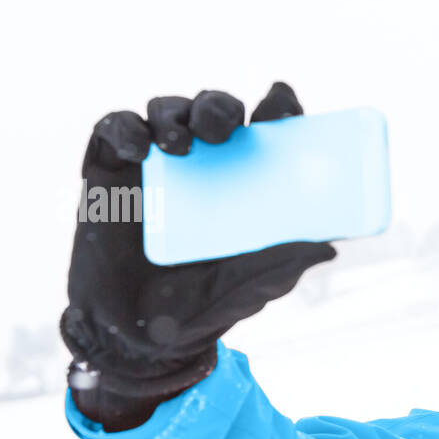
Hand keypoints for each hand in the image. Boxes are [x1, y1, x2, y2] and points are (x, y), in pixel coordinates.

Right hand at [60, 82, 336, 429]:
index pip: (262, 129)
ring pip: (165, 111)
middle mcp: (200, 163)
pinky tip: (138, 147)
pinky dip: (124, 129)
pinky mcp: (108, 172)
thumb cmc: (204, 305)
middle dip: (218, 106)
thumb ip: (286, 263)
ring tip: (180, 145)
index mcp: (242, 179)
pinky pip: (112, 131)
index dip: (275, 107)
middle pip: (212, 110)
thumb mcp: (252, 284)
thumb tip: (330, 246)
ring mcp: (153, 164)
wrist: (140, 338)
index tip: (282, 100)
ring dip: (173, 115)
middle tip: (222, 130)